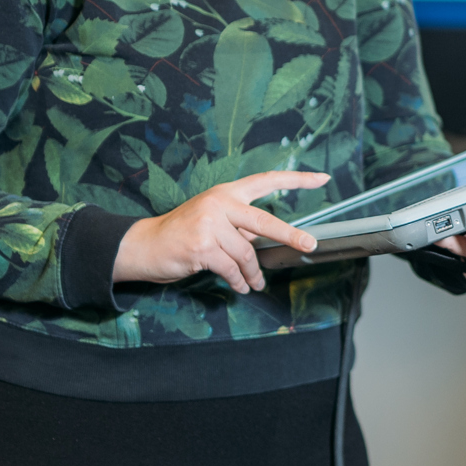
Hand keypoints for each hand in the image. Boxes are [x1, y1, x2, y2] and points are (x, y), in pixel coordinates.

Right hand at [113, 170, 332, 295]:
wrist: (144, 245)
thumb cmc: (182, 234)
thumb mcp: (212, 220)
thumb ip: (238, 226)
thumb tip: (267, 241)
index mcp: (226, 193)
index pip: (266, 180)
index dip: (296, 179)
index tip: (322, 179)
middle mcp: (219, 203)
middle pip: (264, 222)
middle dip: (290, 236)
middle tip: (309, 245)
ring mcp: (209, 224)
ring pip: (246, 254)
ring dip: (253, 273)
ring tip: (254, 283)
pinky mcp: (202, 247)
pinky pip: (231, 269)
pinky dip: (239, 281)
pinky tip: (241, 287)